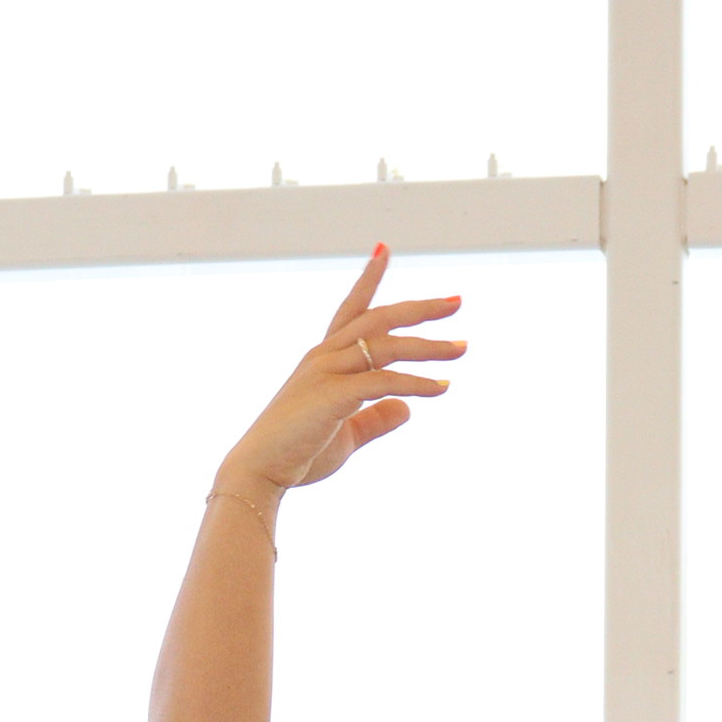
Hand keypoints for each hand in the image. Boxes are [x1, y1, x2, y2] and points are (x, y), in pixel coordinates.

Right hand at [217, 244, 465, 499]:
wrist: (260, 471)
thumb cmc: (296, 454)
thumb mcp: (347, 434)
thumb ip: (376, 419)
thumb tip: (407, 409)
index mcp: (324, 359)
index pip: (350, 309)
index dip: (368, 279)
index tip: (383, 250)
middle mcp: (324, 357)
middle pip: (378, 318)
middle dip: (419, 308)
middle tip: (457, 302)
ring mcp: (326, 372)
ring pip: (386, 346)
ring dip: (428, 346)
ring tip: (462, 348)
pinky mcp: (332, 395)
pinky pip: (384, 381)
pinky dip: (415, 383)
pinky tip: (442, 388)